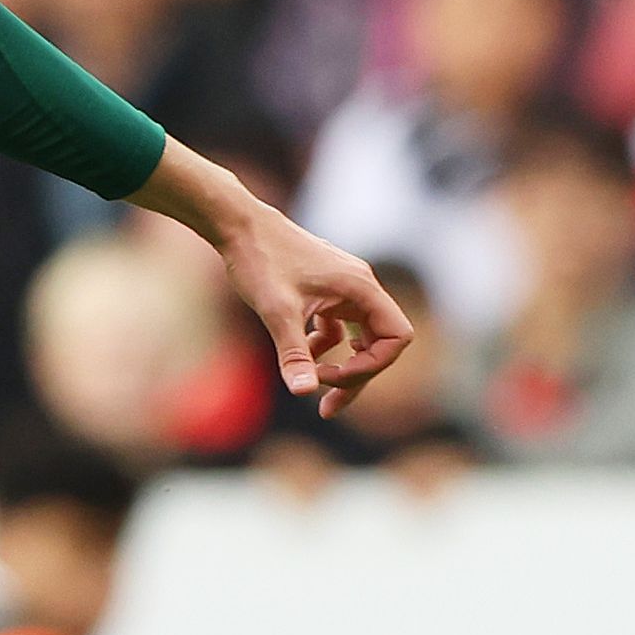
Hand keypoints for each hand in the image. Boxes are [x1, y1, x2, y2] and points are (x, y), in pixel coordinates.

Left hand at [138, 143, 411, 414]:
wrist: (238, 226)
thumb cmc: (259, 260)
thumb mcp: (276, 311)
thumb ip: (294, 353)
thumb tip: (304, 392)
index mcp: (360, 288)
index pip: (396, 337)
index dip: (373, 366)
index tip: (332, 378)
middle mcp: (359, 286)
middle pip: (380, 343)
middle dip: (356, 376)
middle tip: (327, 408)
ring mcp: (344, 287)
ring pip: (359, 337)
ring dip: (342, 365)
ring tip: (315, 386)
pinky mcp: (326, 290)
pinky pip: (339, 326)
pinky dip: (324, 346)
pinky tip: (299, 352)